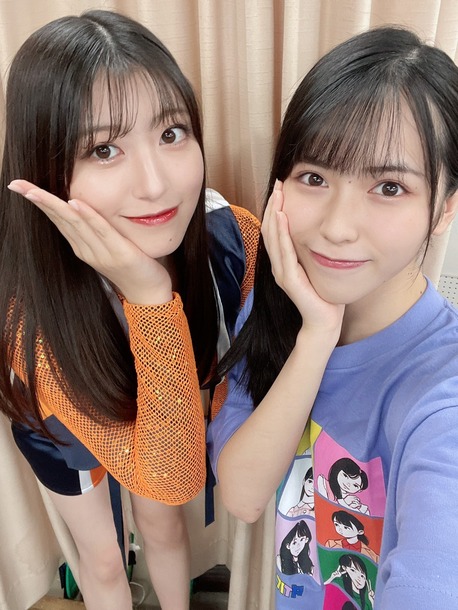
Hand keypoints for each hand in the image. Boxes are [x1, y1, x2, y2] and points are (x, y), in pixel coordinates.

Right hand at [8, 180, 171, 304]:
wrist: (149, 293)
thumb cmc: (132, 267)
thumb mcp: (109, 247)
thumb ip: (96, 232)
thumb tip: (85, 209)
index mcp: (83, 248)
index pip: (58, 220)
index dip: (40, 202)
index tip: (20, 186)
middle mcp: (87, 250)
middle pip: (61, 220)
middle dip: (39, 201)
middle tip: (18, 184)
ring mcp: (102, 253)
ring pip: (76, 224)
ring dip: (56, 206)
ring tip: (36, 191)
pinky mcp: (121, 254)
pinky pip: (102, 231)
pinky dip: (88, 217)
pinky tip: (75, 203)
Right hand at [261, 180, 343, 335]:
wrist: (324, 321)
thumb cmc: (323, 294)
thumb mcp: (317, 265)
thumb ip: (312, 249)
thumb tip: (320, 228)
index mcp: (283, 261)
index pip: (274, 230)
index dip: (274, 208)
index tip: (280, 188)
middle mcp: (278, 265)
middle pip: (269, 230)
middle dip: (272, 205)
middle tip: (278, 184)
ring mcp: (282, 273)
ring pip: (273, 238)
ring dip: (274, 214)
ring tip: (277, 195)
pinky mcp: (290, 280)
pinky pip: (284, 253)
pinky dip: (281, 234)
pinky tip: (282, 217)